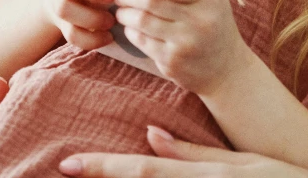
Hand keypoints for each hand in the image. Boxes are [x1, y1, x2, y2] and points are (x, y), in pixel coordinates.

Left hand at [58, 125, 307, 175]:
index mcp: (206, 176)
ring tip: (94, 167)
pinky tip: (146, 168)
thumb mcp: (240, 162)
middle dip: (107, 174)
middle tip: (67, 164)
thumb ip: (192, 152)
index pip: (147, 169)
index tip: (70, 163)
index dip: (107, 167)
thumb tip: (150, 133)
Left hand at [113, 0, 246, 94]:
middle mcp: (199, 21)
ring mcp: (184, 44)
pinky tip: (131, 26)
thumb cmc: (215, 25)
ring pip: (143, 22)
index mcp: (210, 0)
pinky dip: (131, 31)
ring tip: (122, 8)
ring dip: (126, 13)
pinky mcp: (171, 63)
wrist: (226, 69)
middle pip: (153, 2)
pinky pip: (142, 42)